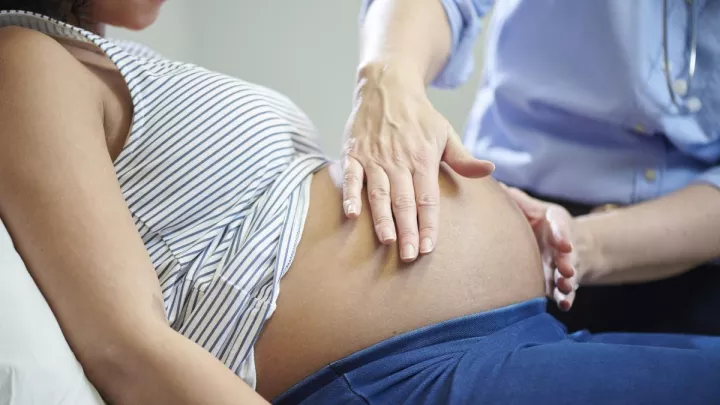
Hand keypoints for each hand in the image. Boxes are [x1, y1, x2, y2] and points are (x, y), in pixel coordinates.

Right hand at [341, 63, 494, 261]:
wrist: (387, 85)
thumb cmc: (419, 115)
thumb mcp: (445, 132)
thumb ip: (463, 157)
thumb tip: (489, 170)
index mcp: (423, 158)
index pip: (427, 199)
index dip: (428, 224)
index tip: (428, 247)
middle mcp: (398, 161)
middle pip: (404, 201)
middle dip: (407, 230)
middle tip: (409, 256)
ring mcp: (374, 158)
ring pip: (379, 193)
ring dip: (382, 218)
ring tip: (388, 241)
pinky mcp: (353, 154)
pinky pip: (350, 177)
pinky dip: (349, 195)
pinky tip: (352, 214)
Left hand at [503, 185, 578, 310]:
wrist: (572, 245)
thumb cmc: (546, 225)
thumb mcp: (538, 210)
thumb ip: (519, 201)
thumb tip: (492, 183)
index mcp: (556, 226)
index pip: (562, 228)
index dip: (562, 235)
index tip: (564, 244)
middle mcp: (562, 249)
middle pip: (568, 256)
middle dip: (568, 262)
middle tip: (566, 268)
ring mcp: (563, 268)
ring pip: (568, 277)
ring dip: (567, 283)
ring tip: (564, 286)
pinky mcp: (560, 284)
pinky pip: (566, 294)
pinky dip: (566, 300)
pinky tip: (563, 305)